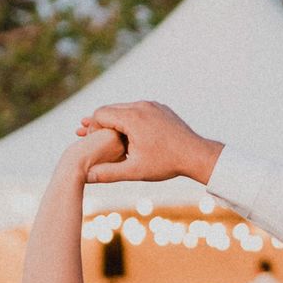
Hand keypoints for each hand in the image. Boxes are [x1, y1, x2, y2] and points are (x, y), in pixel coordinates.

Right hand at [72, 99, 218, 186]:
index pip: (100, 114)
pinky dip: (129, 120)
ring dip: (115, 122)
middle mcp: (141, 105)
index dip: (92, 128)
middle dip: (100, 124)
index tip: (90, 142)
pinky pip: (139, 111)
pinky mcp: (160, 108)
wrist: (196, 155)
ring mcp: (152, 105)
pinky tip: (126, 133)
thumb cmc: (166, 164)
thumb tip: (85, 177)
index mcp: (132, 117)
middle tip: (85, 134)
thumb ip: (108, 173)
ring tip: (105, 136)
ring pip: (125, 109)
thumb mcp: (134, 171)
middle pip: (111, 109)